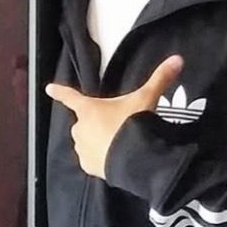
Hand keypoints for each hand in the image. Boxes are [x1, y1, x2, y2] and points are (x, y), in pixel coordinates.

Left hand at [46, 55, 183, 178]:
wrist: (132, 158)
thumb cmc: (133, 124)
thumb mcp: (146, 99)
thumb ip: (160, 79)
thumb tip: (178, 59)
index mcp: (88, 109)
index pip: (71, 97)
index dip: (60, 92)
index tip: (48, 88)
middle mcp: (79, 127)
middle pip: (86, 122)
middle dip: (98, 124)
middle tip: (118, 127)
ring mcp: (82, 148)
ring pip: (87, 142)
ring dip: (98, 142)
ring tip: (119, 144)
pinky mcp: (87, 167)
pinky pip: (92, 160)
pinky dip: (100, 159)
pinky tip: (115, 159)